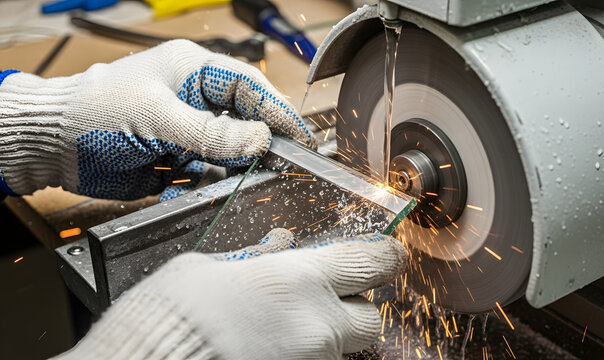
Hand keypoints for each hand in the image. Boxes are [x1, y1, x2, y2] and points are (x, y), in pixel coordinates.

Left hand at [0, 40, 313, 200]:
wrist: (51, 147)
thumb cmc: (95, 111)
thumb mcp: (157, 116)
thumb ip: (211, 132)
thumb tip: (261, 140)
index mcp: (193, 72)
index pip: (250, 87)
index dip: (278, 111)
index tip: (300, 136)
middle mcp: (194, 101)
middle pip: (243, 124)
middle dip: (254, 147)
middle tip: (273, 167)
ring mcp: (186, 133)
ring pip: (227, 155)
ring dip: (225, 172)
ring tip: (213, 179)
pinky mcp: (176, 162)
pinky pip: (204, 177)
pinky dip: (199, 188)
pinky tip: (182, 187)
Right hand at [57, 231, 407, 359]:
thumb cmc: (166, 319)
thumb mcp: (208, 269)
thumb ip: (255, 258)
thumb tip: (280, 246)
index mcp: (298, 281)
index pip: (371, 262)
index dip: (385, 255)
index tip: (386, 252)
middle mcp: (316, 327)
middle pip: (371, 317)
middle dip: (354, 305)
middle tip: (324, 296)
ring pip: (341, 346)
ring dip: (323, 333)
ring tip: (278, 325)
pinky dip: (301, 352)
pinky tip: (268, 344)